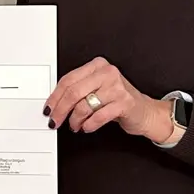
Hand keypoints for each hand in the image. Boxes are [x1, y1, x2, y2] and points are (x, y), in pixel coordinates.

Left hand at [44, 57, 174, 141]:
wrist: (144, 111)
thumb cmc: (117, 100)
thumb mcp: (97, 88)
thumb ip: (78, 90)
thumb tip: (54, 103)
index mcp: (97, 66)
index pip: (68, 80)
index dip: (55, 97)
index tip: (49, 108)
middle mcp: (107, 73)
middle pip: (74, 92)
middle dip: (61, 110)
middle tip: (55, 120)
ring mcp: (117, 87)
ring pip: (84, 106)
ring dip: (75, 120)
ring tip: (75, 125)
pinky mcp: (124, 103)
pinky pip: (98, 117)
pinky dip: (89, 125)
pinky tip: (87, 127)